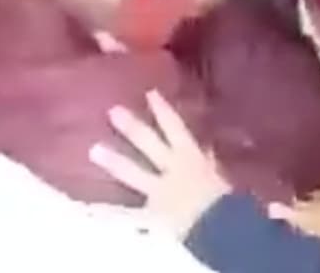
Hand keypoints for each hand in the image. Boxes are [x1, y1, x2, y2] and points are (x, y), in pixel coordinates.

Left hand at [90, 90, 231, 238]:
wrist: (221, 226)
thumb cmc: (229, 200)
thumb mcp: (223, 175)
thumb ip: (212, 160)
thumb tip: (209, 144)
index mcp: (192, 156)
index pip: (176, 127)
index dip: (162, 110)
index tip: (149, 93)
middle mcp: (172, 169)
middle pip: (149, 143)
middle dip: (132, 127)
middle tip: (113, 111)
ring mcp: (158, 191)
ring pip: (133, 173)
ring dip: (114, 161)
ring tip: (93, 150)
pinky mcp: (151, 214)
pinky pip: (126, 214)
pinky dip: (108, 212)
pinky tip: (90, 207)